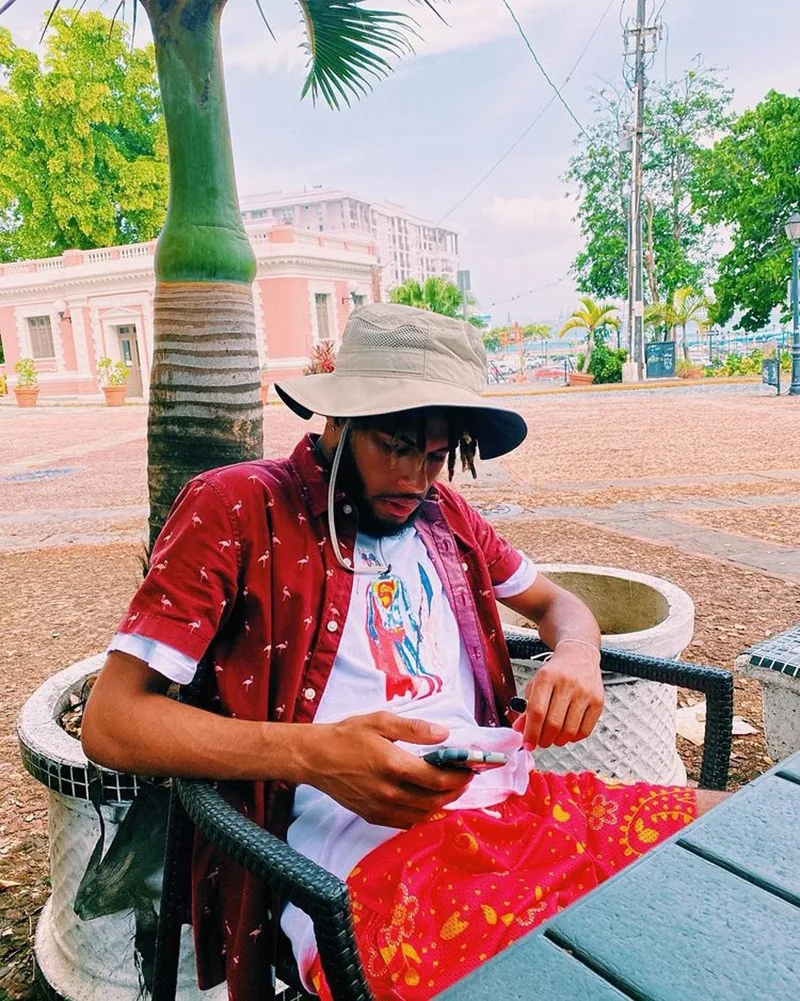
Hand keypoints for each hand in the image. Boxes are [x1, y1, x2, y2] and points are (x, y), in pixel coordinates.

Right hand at [296, 711, 472, 828]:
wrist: (315, 758)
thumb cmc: (348, 735)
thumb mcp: (381, 721)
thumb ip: (415, 729)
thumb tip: (445, 734)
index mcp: (394, 765)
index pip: (438, 780)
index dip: (460, 777)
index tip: (470, 769)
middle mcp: (390, 792)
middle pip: (435, 801)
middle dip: (455, 791)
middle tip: (464, 779)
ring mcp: (381, 808)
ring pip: (422, 815)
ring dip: (440, 804)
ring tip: (448, 789)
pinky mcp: (372, 816)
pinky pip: (405, 822)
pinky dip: (421, 814)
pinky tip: (424, 800)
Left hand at [512, 644, 603, 749]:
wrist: (579, 655)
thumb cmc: (555, 672)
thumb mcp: (536, 684)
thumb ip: (527, 708)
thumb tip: (520, 730)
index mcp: (547, 677)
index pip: (537, 712)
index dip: (531, 732)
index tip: (527, 744)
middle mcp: (567, 683)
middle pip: (553, 723)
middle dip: (544, 740)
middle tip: (540, 743)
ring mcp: (585, 692)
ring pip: (569, 730)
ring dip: (558, 741)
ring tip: (553, 738)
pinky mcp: (598, 701)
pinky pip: (585, 730)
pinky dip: (574, 738)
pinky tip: (567, 733)